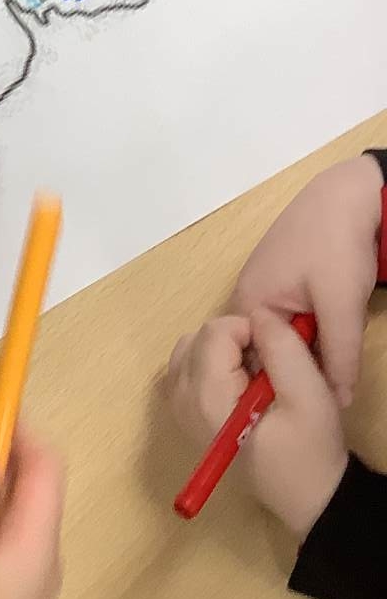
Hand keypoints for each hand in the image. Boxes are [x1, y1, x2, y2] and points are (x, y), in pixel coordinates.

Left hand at [165, 310, 347, 540]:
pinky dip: (209, 367)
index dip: (249, 330)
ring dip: (220, 352)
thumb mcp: (310, 395)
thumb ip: (283, 348)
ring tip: (256, 377)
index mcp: (208, 398)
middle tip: (267, 367)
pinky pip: (184, 372)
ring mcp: (179, 413)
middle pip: (195, 339)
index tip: (276, 354)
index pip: (213, 332)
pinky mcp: (184, 418)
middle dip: (232, 341)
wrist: (307, 497)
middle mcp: (182, 403)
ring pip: (187, 352)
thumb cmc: (310, 449)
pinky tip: (240, 387)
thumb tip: (258, 314)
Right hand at [231, 157, 381, 405]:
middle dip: (299, 366)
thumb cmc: (336, 245)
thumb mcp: (341, 306)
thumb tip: (337, 403)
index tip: (311, 404)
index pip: (257, 363)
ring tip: (334, 356)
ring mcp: (265, 285)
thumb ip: (338, 357)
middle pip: (270, 350)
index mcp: (248, 304)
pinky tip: (333, 328)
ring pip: (285, 335)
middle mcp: (248, 297)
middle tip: (331, 382)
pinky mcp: (284, 279)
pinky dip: (313, 328)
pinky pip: (293, 317)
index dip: (284, 385)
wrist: (350, 194)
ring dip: (310, 346)